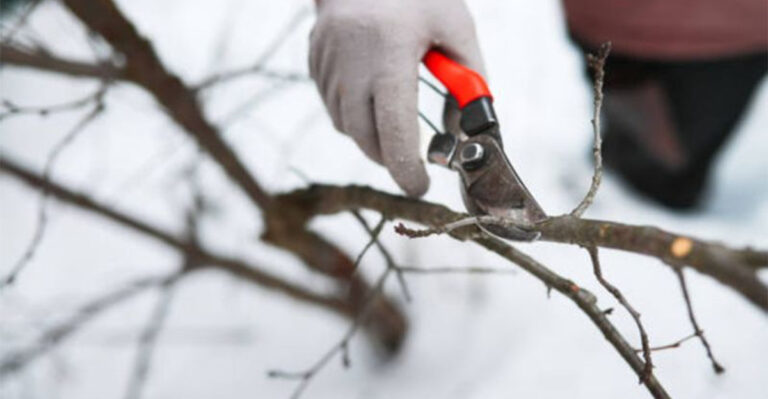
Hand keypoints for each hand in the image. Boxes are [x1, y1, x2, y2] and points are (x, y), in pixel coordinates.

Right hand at [310, 0, 484, 196]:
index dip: (406, 166)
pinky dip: (353, 113)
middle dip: (389, 157)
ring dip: (370, 135)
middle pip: (364, 136)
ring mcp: (326, 60)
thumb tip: (464, 130)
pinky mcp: (314, 59)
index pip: (393, 127)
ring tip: (392, 115)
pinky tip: (370, 91)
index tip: (419, 186)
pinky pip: (332, 105)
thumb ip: (468, 82)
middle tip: (410, 160)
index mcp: (389, 52)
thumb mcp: (456, 28)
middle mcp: (350, 61)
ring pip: (345, 124)